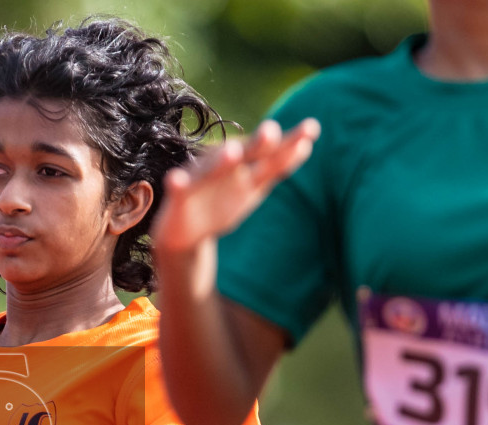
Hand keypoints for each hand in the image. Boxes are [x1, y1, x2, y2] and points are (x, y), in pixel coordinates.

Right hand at [150, 118, 320, 255]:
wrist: (186, 232)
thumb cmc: (221, 204)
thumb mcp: (253, 188)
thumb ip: (276, 167)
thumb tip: (306, 144)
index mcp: (246, 171)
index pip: (273, 156)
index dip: (290, 146)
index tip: (312, 130)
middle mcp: (226, 170)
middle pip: (245, 156)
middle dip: (257, 145)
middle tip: (272, 131)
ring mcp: (202, 181)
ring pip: (211, 169)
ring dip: (221, 161)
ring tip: (232, 152)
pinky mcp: (178, 197)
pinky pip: (178, 189)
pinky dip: (177, 183)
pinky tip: (175, 180)